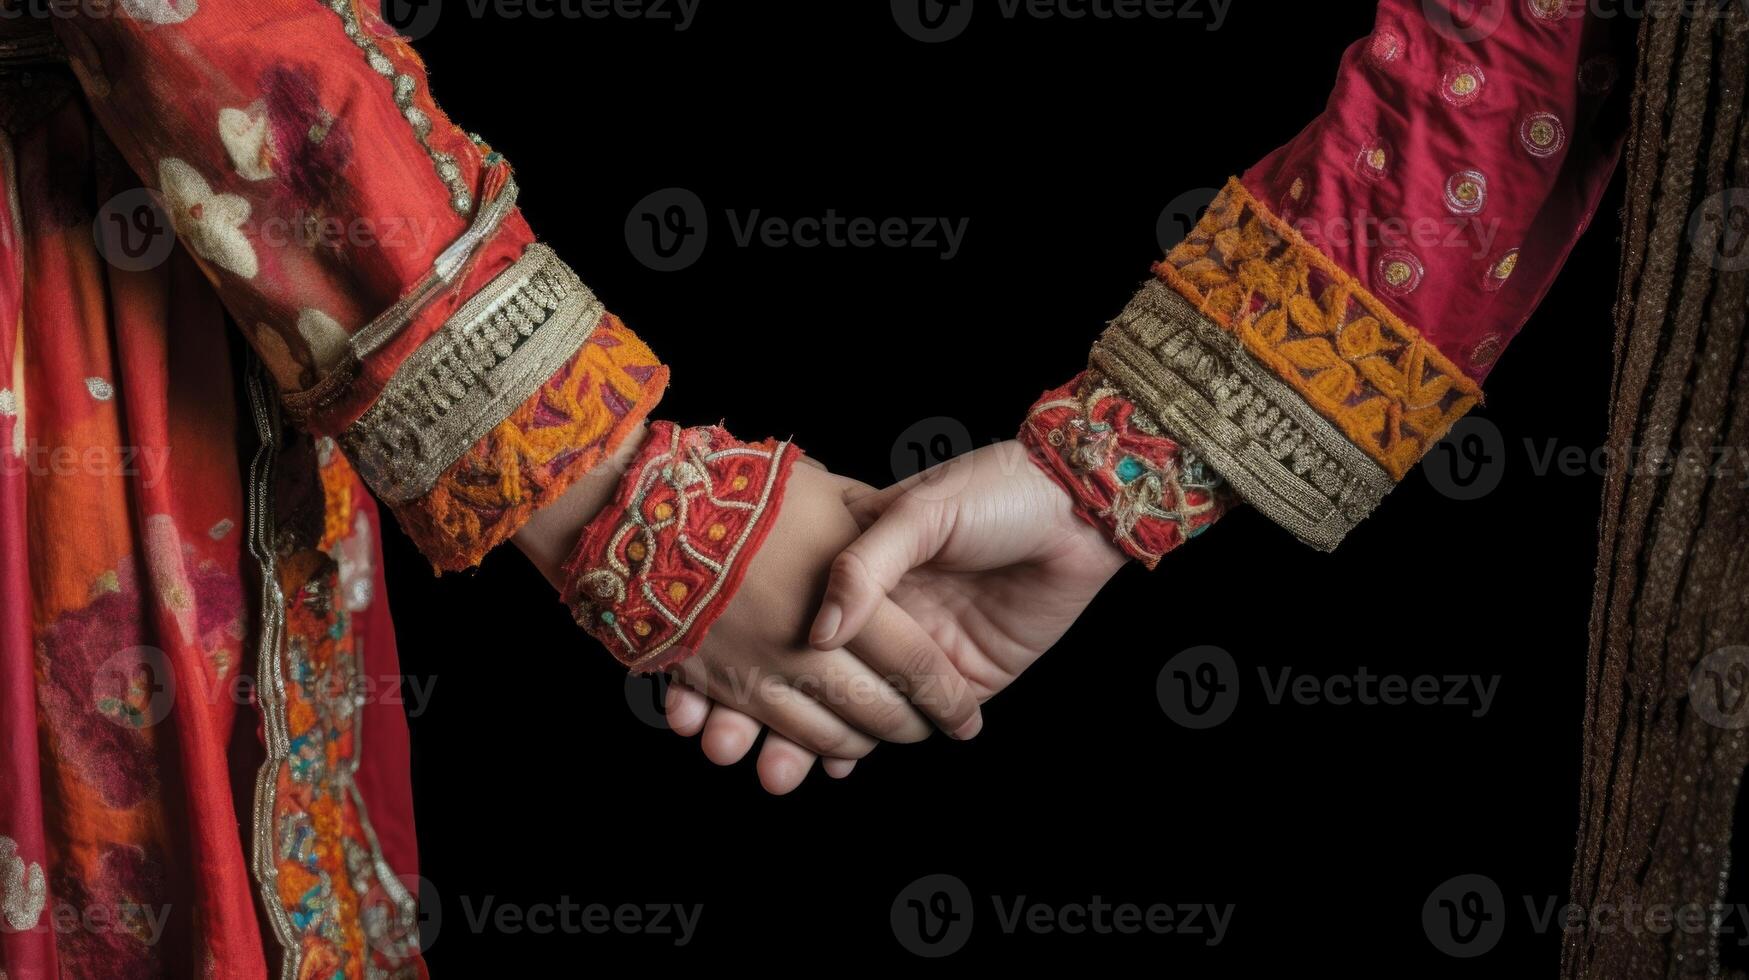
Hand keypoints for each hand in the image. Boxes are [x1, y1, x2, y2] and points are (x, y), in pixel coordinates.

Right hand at [516, 430, 986, 783]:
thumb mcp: (829, 492)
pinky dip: (791, 750)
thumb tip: (915, 553)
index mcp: (848, 593)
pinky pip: (764, 729)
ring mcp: (759, 668)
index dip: (945, 696)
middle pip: (874, 710)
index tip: (965, 716)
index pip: (915, 663)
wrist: (643, 500)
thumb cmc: (746, 487)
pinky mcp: (716, 682)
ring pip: (821, 733)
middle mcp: (806, 642)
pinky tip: (811, 758)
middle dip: (905, 729)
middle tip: (923, 734)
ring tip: (871, 748)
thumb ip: (876, 529)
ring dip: (852, 749)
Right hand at [665, 440, 1128, 791]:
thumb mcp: (918, 511)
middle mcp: (881, 614)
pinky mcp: (962, 680)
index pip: (799, 621)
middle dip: (764, 717)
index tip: (709, 684)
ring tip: (768, 769)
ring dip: (801, 744)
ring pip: (848, 710)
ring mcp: (916, 650)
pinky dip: (859, 751)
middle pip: (811, 677)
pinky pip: (904, 724)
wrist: (1076, 502)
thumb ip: (865, 565)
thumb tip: (823, 633)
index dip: (755, 652)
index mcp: (863, 564)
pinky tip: (827, 767)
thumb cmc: (990, 491)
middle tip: (724, 747)